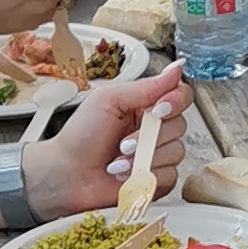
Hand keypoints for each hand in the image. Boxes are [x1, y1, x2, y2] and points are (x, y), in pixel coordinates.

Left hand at [32, 62, 187, 215]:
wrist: (66, 174)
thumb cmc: (80, 136)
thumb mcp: (109, 100)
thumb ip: (146, 86)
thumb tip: (176, 69)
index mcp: (144, 105)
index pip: (180, 96)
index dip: (175, 102)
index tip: (157, 109)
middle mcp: (154, 128)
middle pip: (180, 125)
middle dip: (149, 135)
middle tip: (123, 140)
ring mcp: (156, 154)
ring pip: (175, 151)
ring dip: (142, 157)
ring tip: (118, 159)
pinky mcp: (156, 179)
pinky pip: (169, 175)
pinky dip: (144, 175)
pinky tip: (125, 174)